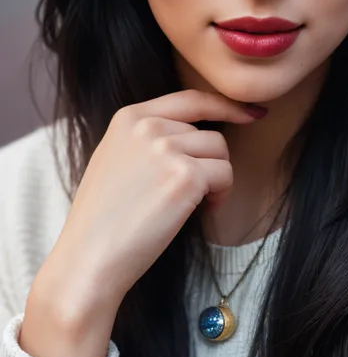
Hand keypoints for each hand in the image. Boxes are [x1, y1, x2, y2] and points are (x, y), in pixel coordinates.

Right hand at [42, 90, 258, 310]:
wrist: (88, 257)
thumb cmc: (102, 218)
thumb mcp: (115, 158)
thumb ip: (147, 137)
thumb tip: (192, 132)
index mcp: (129, 117)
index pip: (190, 99)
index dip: (224, 105)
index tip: (250, 113)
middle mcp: (148, 126)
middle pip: (208, 133)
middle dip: (209, 163)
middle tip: (194, 193)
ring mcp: (166, 148)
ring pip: (220, 152)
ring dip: (216, 179)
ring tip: (194, 203)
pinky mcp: (185, 175)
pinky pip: (224, 175)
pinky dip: (220, 195)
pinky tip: (199, 212)